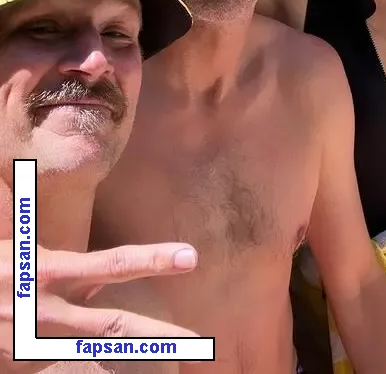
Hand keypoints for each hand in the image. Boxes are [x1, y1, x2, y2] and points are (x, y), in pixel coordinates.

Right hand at [1, 240, 199, 372]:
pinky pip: (72, 370)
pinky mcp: (31, 363)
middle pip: (117, 325)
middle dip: (159, 335)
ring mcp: (42, 343)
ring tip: (176, 364)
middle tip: (200, 343)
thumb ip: (30, 226)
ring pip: (98, 357)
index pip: (115, 265)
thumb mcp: (12, 248)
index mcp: (53, 272)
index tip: (191, 258)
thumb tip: (33, 195)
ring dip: (135, 360)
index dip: (154, 260)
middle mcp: (54, 311)